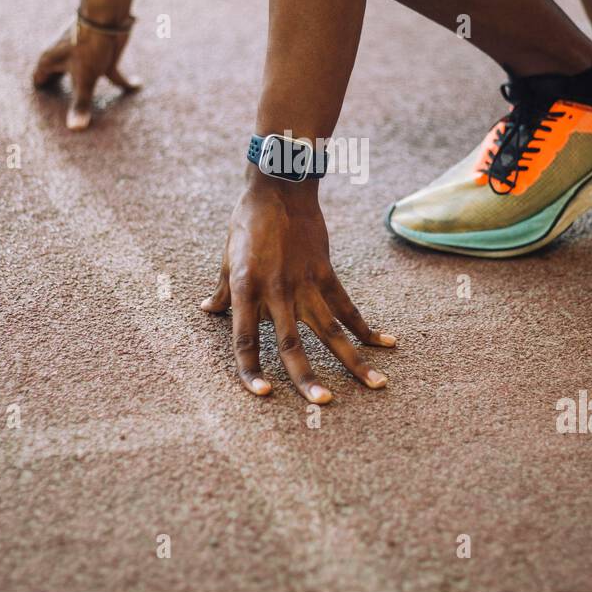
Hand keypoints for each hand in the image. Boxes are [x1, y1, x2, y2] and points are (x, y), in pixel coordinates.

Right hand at [32, 16, 141, 130]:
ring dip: (89, 91)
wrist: (109, 15)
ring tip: (94, 111)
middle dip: (63, 95)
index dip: (42, 97)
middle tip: (65, 115)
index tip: (46, 115)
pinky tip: (137, 86)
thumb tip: (75, 129)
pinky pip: (111, 73)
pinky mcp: (103, 56)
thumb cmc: (89, 44)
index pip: (38, 82)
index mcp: (50, 62)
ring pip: (83, 78)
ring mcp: (83, 57)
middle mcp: (64, 59)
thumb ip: (80, 105)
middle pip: (58, 80)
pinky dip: (124, 81)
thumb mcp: (84, 79)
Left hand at [201, 176, 395, 402]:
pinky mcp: (326, 272)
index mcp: (246, 289)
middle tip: (322, 405)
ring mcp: (304, 283)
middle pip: (292, 345)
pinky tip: (383, 344)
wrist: (279, 186)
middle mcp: (276, 291)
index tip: (261, 394)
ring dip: (352, 360)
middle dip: (307, 379)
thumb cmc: (247, 222)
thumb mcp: (227, 257)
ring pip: (330, 331)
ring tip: (375, 385)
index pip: (244, 340)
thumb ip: (222, 290)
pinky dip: (365, 326)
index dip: (250, 370)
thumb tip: (208, 310)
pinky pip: (347, 306)